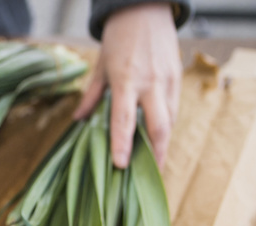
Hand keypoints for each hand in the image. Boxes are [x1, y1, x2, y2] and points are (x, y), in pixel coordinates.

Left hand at [73, 3, 181, 169]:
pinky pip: (174, 109)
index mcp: (126, 80)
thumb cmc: (118, 38)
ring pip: (170, 120)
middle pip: (159, 126)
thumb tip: (78, 120)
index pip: (125, 118)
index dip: (122, 143)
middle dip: (157, 154)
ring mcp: (167, 81)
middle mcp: (150, 83)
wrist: (145, 8)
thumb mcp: (100, 66)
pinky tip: (159, 141)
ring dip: (163, 144)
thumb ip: (92, 96)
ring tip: (154, 166)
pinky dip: (167, 127)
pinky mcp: (177, 78)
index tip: (120, 166)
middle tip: (150, 179)